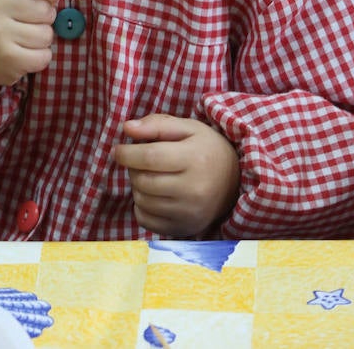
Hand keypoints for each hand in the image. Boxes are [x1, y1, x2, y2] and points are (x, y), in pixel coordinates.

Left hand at [112, 114, 239, 237]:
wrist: (236, 181)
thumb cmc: (207, 149)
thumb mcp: (188, 127)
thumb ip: (157, 124)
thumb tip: (127, 128)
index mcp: (195, 159)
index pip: (151, 157)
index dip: (127, 153)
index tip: (117, 150)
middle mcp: (195, 190)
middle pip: (144, 181)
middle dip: (132, 169)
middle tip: (138, 161)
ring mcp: (190, 213)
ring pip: (142, 201)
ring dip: (136, 186)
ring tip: (148, 176)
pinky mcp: (184, 228)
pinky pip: (146, 221)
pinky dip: (141, 207)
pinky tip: (153, 194)